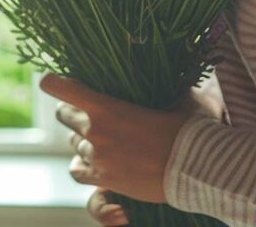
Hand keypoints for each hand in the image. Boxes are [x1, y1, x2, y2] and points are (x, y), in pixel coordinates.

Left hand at [40, 75, 209, 220]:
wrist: (200, 169)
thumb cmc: (192, 128)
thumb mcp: (179, 96)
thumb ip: (168, 85)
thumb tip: (176, 75)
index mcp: (105, 105)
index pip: (58, 87)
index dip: (54, 83)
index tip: (57, 81)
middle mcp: (95, 130)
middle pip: (64, 115)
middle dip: (73, 110)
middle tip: (90, 111)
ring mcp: (98, 157)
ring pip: (75, 143)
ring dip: (84, 138)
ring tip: (105, 138)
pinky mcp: (105, 180)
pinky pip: (78, 171)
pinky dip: (83, 165)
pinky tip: (94, 161)